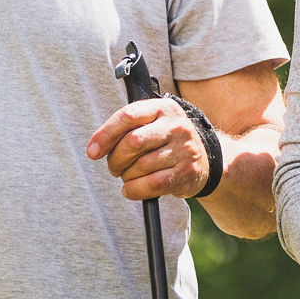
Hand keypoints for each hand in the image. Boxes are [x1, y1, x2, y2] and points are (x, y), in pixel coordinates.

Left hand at [87, 98, 210, 200]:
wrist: (206, 159)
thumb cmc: (167, 141)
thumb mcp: (153, 124)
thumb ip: (127, 128)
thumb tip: (96, 147)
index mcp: (163, 108)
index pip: (128, 115)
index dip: (106, 134)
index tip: (92, 151)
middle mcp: (176, 126)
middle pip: (133, 142)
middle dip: (116, 159)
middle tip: (114, 167)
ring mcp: (184, 149)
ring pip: (140, 166)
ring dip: (126, 176)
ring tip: (128, 176)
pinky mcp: (186, 172)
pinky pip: (151, 184)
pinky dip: (134, 190)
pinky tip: (131, 189)